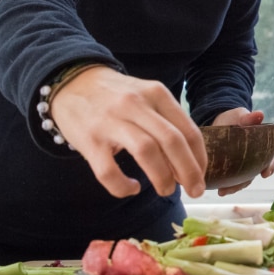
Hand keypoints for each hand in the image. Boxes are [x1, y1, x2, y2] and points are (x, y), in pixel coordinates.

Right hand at [50, 66, 206, 198]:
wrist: (71, 83)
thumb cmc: (117, 96)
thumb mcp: (146, 96)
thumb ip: (166, 121)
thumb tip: (188, 160)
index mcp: (156, 94)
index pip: (188, 130)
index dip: (199, 158)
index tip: (202, 176)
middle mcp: (136, 105)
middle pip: (172, 141)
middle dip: (188, 171)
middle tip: (194, 191)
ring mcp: (111, 121)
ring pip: (146, 152)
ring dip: (162, 177)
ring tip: (166, 189)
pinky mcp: (89, 140)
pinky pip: (108, 171)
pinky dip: (123, 186)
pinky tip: (131, 188)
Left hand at [210, 108, 271, 195]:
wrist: (218, 122)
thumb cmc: (234, 119)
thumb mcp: (241, 115)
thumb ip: (249, 117)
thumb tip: (259, 114)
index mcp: (262, 148)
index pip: (270, 159)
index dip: (270, 167)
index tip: (265, 173)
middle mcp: (253, 160)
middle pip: (253, 174)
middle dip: (245, 182)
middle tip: (236, 187)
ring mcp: (241, 166)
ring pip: (241, 180)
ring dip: (233, 187)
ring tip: (222, 191)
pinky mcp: (228, 169)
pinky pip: (229, 180)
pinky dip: (224, 185)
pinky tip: (216, 189)